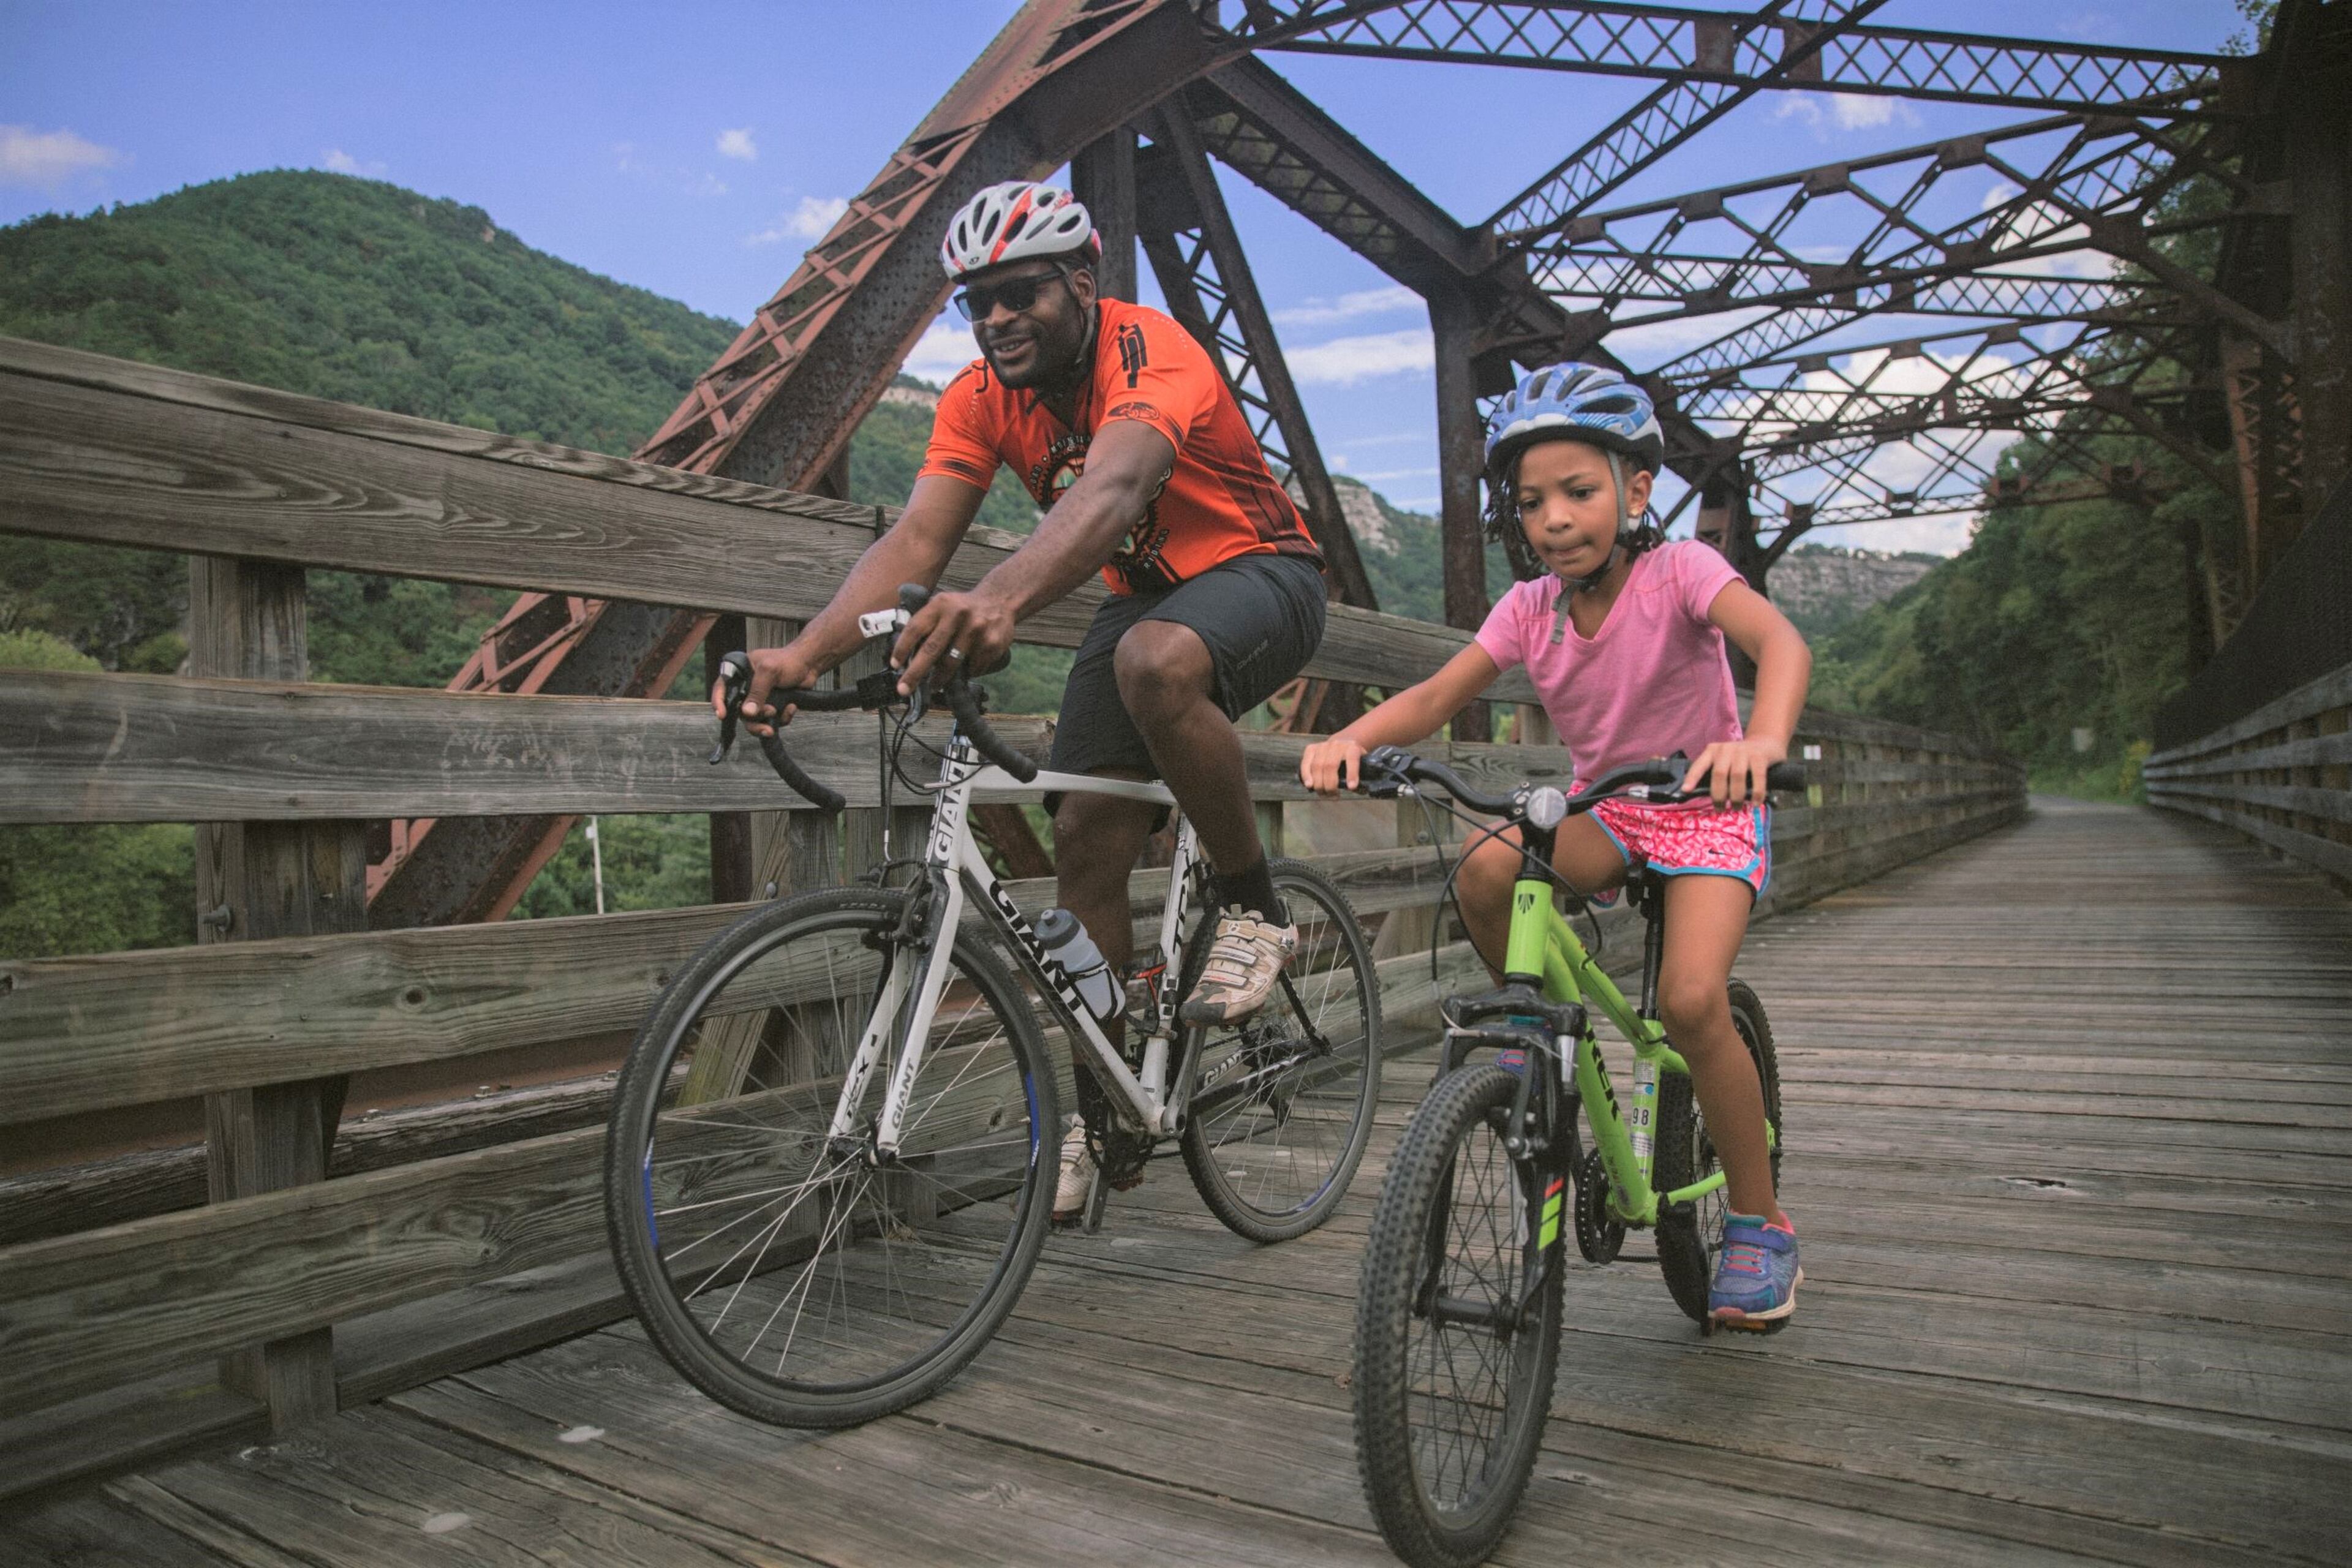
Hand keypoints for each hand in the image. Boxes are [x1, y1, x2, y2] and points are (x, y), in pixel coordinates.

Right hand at [718, 644, 822, 737]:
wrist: (810, 665)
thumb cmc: (788, 661)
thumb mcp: (770, 671)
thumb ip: (757, 691)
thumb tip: (747, 713)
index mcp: (740, 672)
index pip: (722, 687)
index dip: (719, 701)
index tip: (721, 715)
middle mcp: (747, 687)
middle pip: (739, 710)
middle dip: (752, 720)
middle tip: (765, 725)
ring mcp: (760, 698)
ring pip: (755, 720)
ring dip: (765, 723)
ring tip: (778, 715)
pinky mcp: (773, 706)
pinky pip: (771, 720)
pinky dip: (782, 718)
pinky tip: (792, 708)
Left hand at [892, 589, 1015, 694]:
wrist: (1000, 599)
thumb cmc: (963, 607)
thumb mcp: (942, 605)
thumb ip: (927, 623)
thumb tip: (907, 653)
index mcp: (941, 605)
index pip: (916, 628)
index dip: (902, 648)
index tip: (895, 664)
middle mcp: (958, 615)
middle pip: (931, 650)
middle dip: (915, 673)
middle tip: (904, 689)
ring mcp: (976, 630)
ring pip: (952, 664)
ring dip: (940, 678)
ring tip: (935, 684)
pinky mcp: (991, 644)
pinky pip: (973, 668)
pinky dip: (966, 671)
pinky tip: (967, 664)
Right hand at [1299, 735, 1367, 795]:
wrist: (1342, 742)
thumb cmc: (1352, 760)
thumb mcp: (1361, 764)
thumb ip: (1361, 777)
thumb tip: (1356, 790)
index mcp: (1352, 748)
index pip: (1352, 759)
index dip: (1351, 773)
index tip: (1351, 787)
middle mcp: (1337, 744)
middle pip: (1330, 766)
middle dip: (1330, 785)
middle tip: (1333, 796)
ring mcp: (1323, 745)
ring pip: (1317, 766)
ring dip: (1318, 784)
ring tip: (1323, 794)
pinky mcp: (1311, 748)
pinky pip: (1306, 763)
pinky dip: (1306, 775)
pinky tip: (1309, 785)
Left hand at [1682, 737, 1786, 806]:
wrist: (1765, 744)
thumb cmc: (1740, 759)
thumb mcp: (1723, 762)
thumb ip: (1713, 775)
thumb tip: (1701, 796)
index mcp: (1712, 751)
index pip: (1699, 765)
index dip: (1692, 778)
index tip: (1686, 791)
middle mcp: (1726, 749)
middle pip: (1718, 773)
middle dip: (1718, 795)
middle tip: (1720, 809)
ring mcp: (1743, 751)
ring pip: (1736, 776)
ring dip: (1736, 796)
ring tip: (1736, 807)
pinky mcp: (1759, 756)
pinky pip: (1757, 777)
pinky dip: (1756, 792)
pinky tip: (1755, 803)